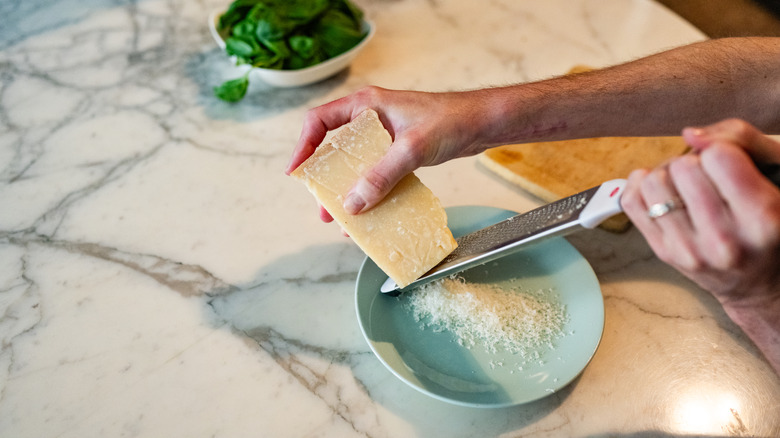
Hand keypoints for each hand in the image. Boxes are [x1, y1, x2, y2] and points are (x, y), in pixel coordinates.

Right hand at [285, 86, 489, 219]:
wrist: (482, 123)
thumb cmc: (451, 121)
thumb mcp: (411, 149)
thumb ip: (382, 175)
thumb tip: (354, 203)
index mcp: (366, 106)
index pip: (320, 122)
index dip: (303, 146)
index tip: (296, 172)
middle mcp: (371, 119)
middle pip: (335, 148)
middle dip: (326, 179)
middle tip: (323, 206)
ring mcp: (385, 136)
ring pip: (355, 164)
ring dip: (348, 190)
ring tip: (342, 217)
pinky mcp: (399, 151)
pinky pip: (375, 173)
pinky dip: (370, 191)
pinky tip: (371, 211)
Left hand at [621, 119, 779, 371]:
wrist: (758, 282)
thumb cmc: (772, 223)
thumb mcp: (777, 175)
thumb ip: (744, 141)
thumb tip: (690, 134)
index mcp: (763, 218)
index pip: (719, 155)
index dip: (723, 150)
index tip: (731, 165)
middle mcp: (723, 240)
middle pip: (683, 166)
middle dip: (694, 162)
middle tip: (707, 177)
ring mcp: (688, 250)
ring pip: (652, 181)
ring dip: (667, 174)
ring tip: (686, 186)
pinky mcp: (662, 252)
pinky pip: (631, 201)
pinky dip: (641, 187)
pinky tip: (663, 193)